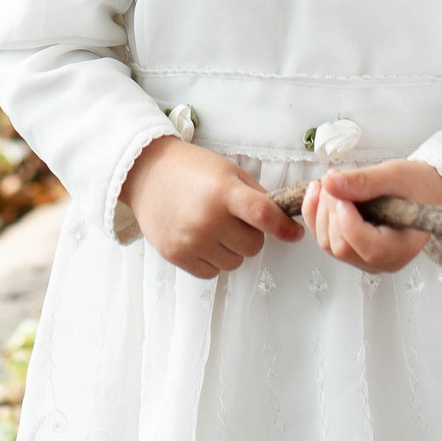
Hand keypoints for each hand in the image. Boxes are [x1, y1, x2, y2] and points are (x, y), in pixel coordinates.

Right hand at [119, 136, 301, 278]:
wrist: (146, 172)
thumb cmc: (190, 168)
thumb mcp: (227, 170)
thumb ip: (255, 194)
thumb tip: (282, 219)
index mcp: (223, 191)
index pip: (264, 216)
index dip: (286, 228)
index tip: (295, 233)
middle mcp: (207, 218)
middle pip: (253, 246)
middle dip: (252, 235)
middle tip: (237, 220)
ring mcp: (190, 240)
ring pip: (234, 262)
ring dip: (233, 249)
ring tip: (216, 227)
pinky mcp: (176, 255)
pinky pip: (211, 272)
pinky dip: (213, 260)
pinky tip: (202, 239)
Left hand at [303, 159, 441, 274]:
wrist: (424, 191)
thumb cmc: (418, 185)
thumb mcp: (396, 176)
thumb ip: (364, 181)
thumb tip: (330, 183)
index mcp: (400, 249)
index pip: (366, 246)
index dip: (346, 219)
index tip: (340, 190)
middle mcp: (382, 261)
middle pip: (341, 247)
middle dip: (330, 210)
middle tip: (333, 178)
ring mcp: (365, 258)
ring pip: (328, 244)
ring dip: (320, 211)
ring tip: (328, 183)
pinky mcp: (352, 249)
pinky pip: (326, 238)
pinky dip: (316, 215)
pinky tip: (319, 192)